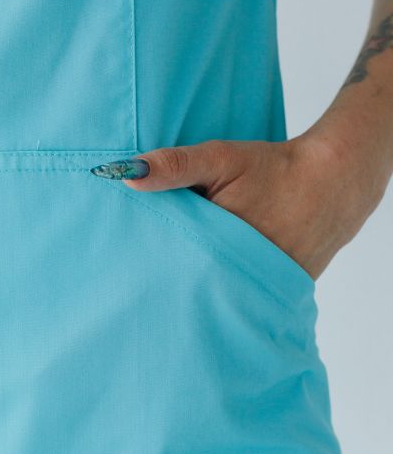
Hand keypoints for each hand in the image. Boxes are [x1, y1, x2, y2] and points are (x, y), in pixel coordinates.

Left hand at [101, 135, 385, 281]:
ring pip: (209, 292)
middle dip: (161, 279)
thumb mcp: (221, 159)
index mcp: (219, 247)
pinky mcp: (271, 293)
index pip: (166, 264)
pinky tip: (202, 278)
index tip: (121, 258)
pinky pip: (234, 295)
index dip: (143, 261)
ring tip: (161, 282)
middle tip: (132, 275)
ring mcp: (257, 289)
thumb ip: (174, 166)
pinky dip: (218, 286)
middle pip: (184, 284)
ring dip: (189, 285)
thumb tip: (123, 173)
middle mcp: (238, 276)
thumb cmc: (273, 170)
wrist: (333, 185)